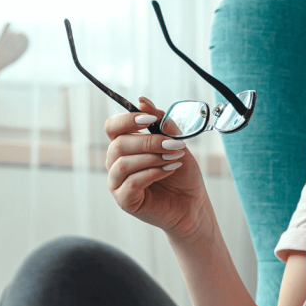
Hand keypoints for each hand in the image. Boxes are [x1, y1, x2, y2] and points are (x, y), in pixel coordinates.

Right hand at [104, 97, 209, 240]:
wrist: (192, 203)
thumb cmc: (181, 172)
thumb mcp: (175, 141)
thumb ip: (160, 122)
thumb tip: (143, 102)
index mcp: (125, 145)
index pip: (112, 127)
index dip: (127, 120)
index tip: (150, 120)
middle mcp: (116, 163)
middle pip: (118, 144)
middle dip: (149, 142)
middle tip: (173, 144)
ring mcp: (117, 183)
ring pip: (123, 163)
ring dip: (152, 157)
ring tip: (173, 158)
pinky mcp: (124, 201)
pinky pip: (131, 183)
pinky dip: (152, 173)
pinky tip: (169, 169)